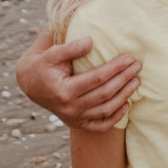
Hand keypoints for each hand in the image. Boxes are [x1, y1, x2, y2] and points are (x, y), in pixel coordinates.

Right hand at [15, 31, 138, 130]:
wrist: (30, 83)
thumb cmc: (44, 64)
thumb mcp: (52, 53)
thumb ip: (71, 47)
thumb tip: (91, 42)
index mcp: (63, 90)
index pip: (97, 78)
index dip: (116, 68)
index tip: (130, 57)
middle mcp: (69, 108)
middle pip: (104, 94)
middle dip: (124, 79)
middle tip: (137, 66)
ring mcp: (73, 118)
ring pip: (105, 110)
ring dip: (124, 96)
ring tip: (136, 81)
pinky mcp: (76, 123)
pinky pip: (99, 126)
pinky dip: (115, 118)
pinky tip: (126, 105)